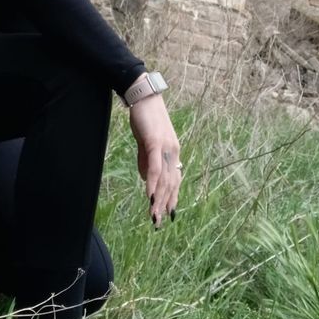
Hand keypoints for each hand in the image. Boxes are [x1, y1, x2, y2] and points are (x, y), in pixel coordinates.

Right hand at [128, 87, 181, 228]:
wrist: (143, 95)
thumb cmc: (144, 118)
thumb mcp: (146, 142)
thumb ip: (147, 161)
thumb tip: (147, 180)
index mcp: (173, 152)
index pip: (175, 180)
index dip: (173, 198)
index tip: (169, 215)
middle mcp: (174, 151)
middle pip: (171, 183)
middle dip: (165, 205)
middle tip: (159, 223)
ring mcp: (166, 146)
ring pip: (165, 179)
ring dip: (159, 199)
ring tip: (154, 215)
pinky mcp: (155, 141)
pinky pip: (154, 167)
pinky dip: (153, 183)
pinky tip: (150, 196)